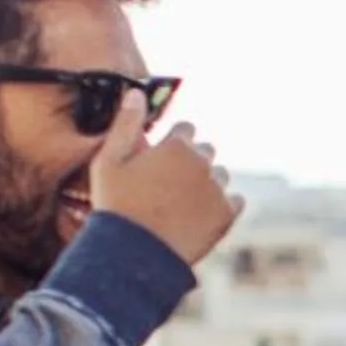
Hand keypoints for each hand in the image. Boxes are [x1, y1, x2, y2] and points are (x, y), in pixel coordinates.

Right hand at [87, 93, 243, 266]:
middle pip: (205, 151)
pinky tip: (202, 213)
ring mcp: (218, 189)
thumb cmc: (116, 204)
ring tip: (183, 200)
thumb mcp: (109, 159)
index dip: (173, 142)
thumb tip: (137, 93)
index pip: (186, 129)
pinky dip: (223, 204)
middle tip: (170, 181)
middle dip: (191, 160)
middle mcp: (204, 163)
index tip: (162, 155)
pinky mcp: (227, 215)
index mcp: (177, 145)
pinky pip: (235, 201)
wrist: (135, 252)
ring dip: (207, 181)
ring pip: (220, 176)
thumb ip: (126, 123)